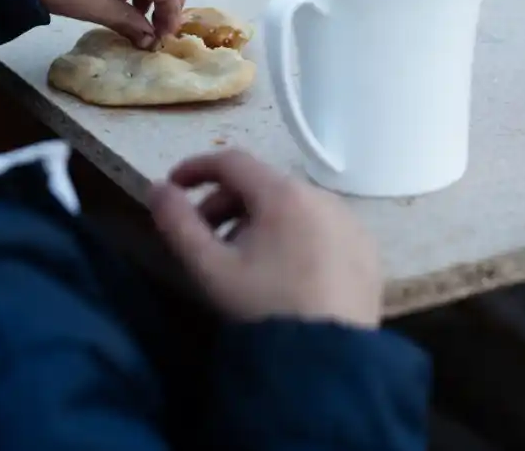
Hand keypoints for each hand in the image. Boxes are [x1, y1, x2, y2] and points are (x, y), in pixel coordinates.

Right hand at [150, 149, 382, 327]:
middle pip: (263, 185)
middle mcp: (322, 197)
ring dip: (260, 222)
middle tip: (205, 238)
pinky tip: (284, 274)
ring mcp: (350, 223)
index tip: (172, 187)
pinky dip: (294, 237)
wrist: (329, 363)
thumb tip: (157, 189)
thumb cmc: (264, 309)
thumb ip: (178, 223)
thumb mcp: (211, 269)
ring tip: (244, 261)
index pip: (232, 161)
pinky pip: (320, 228)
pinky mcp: (366, 250)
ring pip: (292, 207)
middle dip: (226, 204)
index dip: (196, 169)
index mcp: (283, 194)